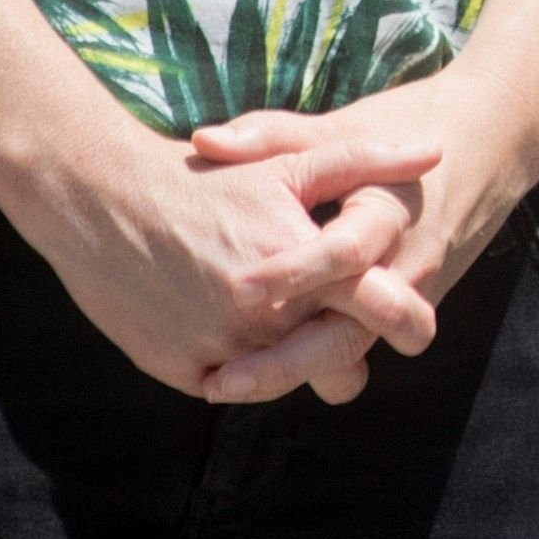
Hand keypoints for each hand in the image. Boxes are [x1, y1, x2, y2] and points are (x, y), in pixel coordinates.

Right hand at [0, 103, 446, 406]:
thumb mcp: (291, 160)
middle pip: (330, 359)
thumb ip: (367, 161)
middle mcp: (261, 317)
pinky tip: (239, 334)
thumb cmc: (207, 177)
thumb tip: (435, 154)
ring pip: (280, 378)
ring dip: (289, 360)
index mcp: (300, 265)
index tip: (414, 326)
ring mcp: (217, 349)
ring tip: (292, 328)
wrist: (103, 199)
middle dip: (344, 350)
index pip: (374, 309)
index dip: (402, 318)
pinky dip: (238, 368)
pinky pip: (228, 385)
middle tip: (350, 336)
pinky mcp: (177, 370)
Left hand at [185, 51, 538, 402]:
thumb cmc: (415, 122)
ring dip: (293, 373)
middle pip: (351, 333)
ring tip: (221, 383)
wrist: (499, 136)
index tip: (239, 291)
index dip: (294, 272)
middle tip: (218, 381)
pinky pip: (359, 342)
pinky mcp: (410, 304)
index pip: (346, 253)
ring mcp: (412, 291)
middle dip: (285, 364)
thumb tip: (205, 141)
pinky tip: (258, 367)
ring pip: (354, 352)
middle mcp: (407, 262)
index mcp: (392, 210)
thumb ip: (277, 136)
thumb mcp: (349, 126)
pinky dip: (314, 360)